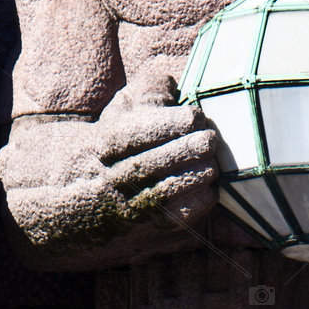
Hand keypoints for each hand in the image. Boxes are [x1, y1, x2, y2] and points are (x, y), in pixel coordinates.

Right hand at [94, 69, 217, 230]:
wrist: (97, 190)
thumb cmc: (123, 137)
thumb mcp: (125, 107)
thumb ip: (148, 89)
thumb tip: (170, 83)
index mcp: (107, 143)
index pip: (135, 134)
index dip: (169, 124)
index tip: (194, 115)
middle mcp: (114, 176)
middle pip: (151, 164)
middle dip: (187, 149)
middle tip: (210, 138)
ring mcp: (130, 204)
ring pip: (164, 192)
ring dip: (194, 175)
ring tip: (212, 161)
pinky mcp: (150, 224)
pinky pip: (177, 216)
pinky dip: (198, 200)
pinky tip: (209, 185)